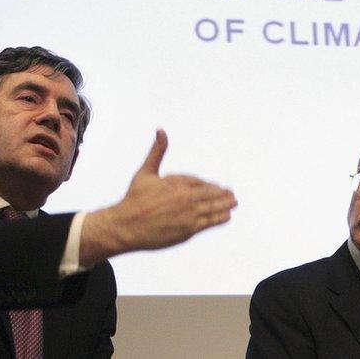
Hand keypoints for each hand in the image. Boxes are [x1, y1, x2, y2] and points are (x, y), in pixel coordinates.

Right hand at [81, 130, 236, 264]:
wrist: (126, 226)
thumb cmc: (134, 199)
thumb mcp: (145, 172)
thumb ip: (157, 151)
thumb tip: (161, 129)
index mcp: (177, 182)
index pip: (199, 182)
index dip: (208, 185)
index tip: (216, 187)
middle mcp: (185, 197)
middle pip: (209, 193)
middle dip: (222, 194)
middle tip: (231, 194)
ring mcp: (188, 214)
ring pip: (213, 207)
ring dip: (225, 205)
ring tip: (233, 203)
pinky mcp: (189, 229)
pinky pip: (209, 222)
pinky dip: (219, 218)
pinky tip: (227, 216)